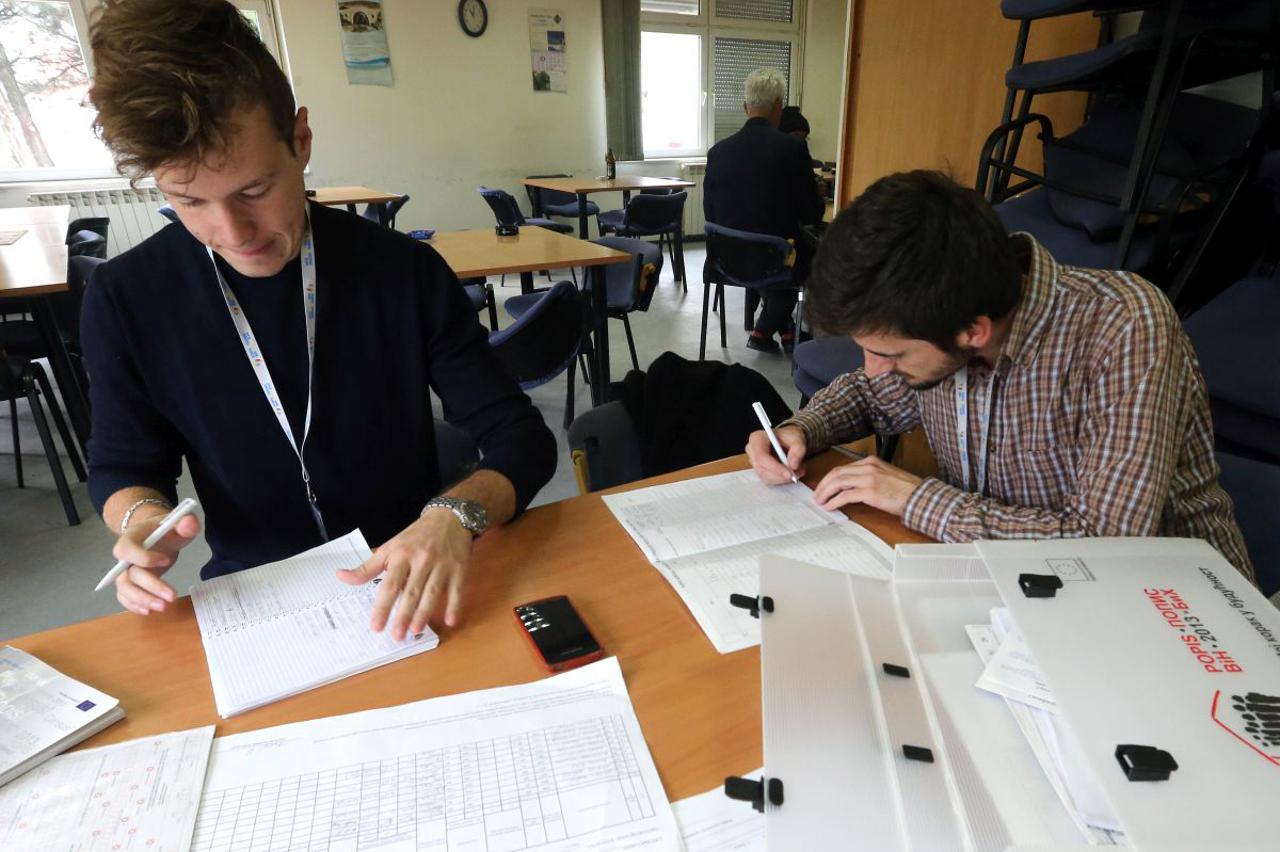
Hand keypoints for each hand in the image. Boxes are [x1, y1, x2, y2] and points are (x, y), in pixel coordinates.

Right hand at [113, 509, 200, 615]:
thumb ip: (185, 522)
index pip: (127, 549)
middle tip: (172, 596)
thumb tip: (189, 524)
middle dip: (150, 587)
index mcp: (132, 538)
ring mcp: (125, 571)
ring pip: (125, 589)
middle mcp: (124, 557)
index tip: (167, 560)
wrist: (157, 534)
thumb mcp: (179, 522)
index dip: (143, 558)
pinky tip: (149, 611)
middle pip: (129, 574)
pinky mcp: (130, 583)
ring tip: (163, 607)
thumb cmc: (166, 530)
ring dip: (142, 600)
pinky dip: (134, 605)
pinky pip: (125, 597)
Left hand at [337, 509, 474, 637]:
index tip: (376, 627)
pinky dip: (454, 606)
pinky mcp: (459, 569)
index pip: (390, 585)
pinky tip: (450, 621)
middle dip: (403, 615)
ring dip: (424, 613)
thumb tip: (340, 576)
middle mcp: (422, 560)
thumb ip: (367, 567)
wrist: (449, 518)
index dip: (383, 607)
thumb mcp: (389, 547)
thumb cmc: (416, 536)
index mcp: (402, 555)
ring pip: (432, 593)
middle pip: (411, 592)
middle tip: (396, 635)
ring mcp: (442, 565)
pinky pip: (456, 590)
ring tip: (415, 630)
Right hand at [746, 425, 806, 483]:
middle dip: (780, 475)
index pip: (761, 456)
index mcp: (757, 439)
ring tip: (797, 471)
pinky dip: (781, 479)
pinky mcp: (759, 471)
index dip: (774, 467)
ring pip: (766, 478)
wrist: (787, 440)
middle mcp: (752, 451)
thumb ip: (798, 450)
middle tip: (796, 475)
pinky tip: (790, 472)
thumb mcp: (797, 438)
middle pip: (762, 469)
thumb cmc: (789, 437)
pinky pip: (769, 480)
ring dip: (783, 478)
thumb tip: (793, 466)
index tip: (789, 474)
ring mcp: (754, 462)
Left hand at [811, 455, 922, 515]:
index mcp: (871, 461)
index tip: (823, 486)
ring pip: (838, 482)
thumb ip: (869, 476)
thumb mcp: (885, 475)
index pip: (843, 467)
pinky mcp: (870, 492)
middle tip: (817, 495)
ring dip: (825, 492)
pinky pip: (845, 496)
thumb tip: (851, 487)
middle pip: (836, 473)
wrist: (920, 496)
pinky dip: (834, 501)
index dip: (830, 478)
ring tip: (820, 501)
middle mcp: (868, 467)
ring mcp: (869, 478)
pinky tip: (829, 506)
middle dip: (823, 484)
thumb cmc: (906, 489)